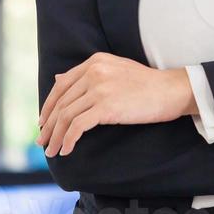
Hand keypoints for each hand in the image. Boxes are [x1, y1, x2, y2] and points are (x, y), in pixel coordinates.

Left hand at [37, 54, 191, 156]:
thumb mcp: (115, 69)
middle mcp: (93, 72)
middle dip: (49, 125)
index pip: (61, 85)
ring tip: (52, 151)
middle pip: (61, 102)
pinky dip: (69, 140)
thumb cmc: (146, 83)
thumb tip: (59, 78)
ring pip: (66, 116)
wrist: (170, 90)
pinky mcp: (106, 106)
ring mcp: (99, 89)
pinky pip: (78, 126)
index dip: (49, 105)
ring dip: (56, 137)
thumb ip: (89, 73)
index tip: (44, 122)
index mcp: (94, 62)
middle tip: (42, 142)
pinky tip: (67, 150)